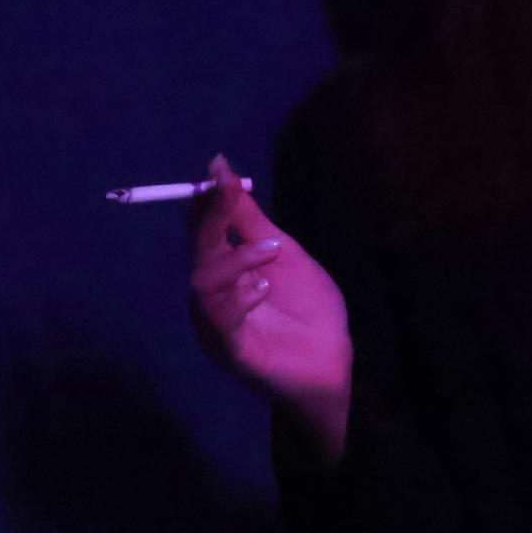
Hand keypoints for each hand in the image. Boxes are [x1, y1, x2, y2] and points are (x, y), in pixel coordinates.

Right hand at [188, 153, 352, 459]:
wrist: (333, 362)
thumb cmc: (308, 308)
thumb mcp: (283, 253)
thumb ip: (251, 219)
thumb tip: (222, 169)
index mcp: (222, 271)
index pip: (201, 230)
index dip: (205, 199)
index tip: (218, 169)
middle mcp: (211, 297)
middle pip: (198, 252)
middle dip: (211, 217)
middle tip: (229, 190)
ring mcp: (217, 326)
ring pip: (204, 285)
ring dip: (236, 260)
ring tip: (271, 250)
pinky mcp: (231, 352)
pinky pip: (220, 322)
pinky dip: (238, 299)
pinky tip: (262, 288)